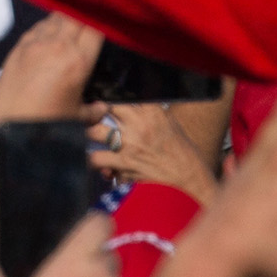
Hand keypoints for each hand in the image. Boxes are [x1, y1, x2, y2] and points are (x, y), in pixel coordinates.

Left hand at [0, 13, 104, 120]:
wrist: (11, 128)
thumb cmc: (48, 124)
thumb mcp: (77, 118)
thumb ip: (94, 111)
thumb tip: (103, 108)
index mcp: (78, 62)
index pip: (96, 27)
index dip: (102, 23)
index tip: (104, 25)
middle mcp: (58, 46)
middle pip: (76, 15)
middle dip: (84, 17)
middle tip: (87, 26)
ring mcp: (36, 44)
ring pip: (56, 17)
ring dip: (65, 20)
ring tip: (68, 30)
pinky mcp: (19, 46)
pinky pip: (37, 27)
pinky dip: (45, 28)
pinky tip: (48, 37)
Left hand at [87, 104, 215, 200]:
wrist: (189, 181)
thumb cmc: (181, 153)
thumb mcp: (168, 124)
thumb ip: (148, 112)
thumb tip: (127, 102)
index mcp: (151, 112)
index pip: (120, 95)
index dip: (106, 95)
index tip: (99, 97)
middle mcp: (138, 127)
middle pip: (100, 110)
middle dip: (92, 113)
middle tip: (88, 116)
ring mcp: (128, 149)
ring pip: (92, 135)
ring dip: (88, 137)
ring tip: (86, 138)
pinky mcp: (122, 169)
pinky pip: (99, 162)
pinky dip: (98, 164)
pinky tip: (104, 166)